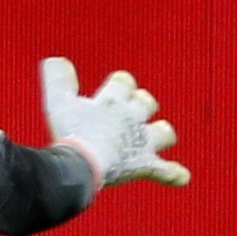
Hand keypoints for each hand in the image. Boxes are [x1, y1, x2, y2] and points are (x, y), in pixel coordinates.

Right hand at [40, 57, 187, 190]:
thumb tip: (55, 59)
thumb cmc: (71, 131)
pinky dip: (174, 174)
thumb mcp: (58, 101)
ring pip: (163, 133)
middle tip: (128, 112)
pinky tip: (181, 176)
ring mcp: (142, 143)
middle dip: (141, 104)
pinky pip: (166, 171)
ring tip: (155, 137)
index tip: (114, 86)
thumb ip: (58, 78)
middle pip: (146, 103)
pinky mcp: (145, 165)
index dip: (120, 83)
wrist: (84, 163)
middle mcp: (132, 118)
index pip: (124, 82)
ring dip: (161, 133)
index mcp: (113, 100)